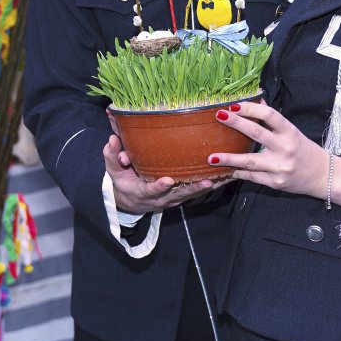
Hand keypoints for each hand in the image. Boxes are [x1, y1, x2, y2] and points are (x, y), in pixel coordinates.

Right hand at [103, 134, 223, 211]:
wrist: (132, 200)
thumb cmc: (124, 181)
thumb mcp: (114, 171)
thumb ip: (112, 155)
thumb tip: (111, 140)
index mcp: (144, 191)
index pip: (151, 189)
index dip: (159, 187)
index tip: (166, 181)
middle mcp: (163, 197)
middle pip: (180, 194)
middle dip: (194, 188)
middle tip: (207, 182)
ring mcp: (175, 197)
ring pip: (194, 192)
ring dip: (210, 185)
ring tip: (225, 177)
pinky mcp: (184, 194)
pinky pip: (200, 188)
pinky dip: (215, 182)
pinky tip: (229, 174)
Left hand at [207, 101, 330, 198]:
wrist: (323, 176)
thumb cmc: (304, 150)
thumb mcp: (292, 132)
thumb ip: (273, 120)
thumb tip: (257, 102)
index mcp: (290, 132)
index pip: (270, 115)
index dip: (251, 108)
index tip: (234, 105)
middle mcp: (285, 148)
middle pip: (257, 133)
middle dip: (236, 123)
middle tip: (219, 116)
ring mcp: (280, 167)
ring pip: (250, 161)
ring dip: (229, 158)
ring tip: (212, 157)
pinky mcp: (275, 183)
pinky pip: (252, 177)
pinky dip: (238, 173)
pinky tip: (226, 170)